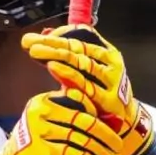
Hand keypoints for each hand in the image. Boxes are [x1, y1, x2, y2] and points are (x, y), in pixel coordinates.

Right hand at [0, 88, 122, 154]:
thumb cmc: (35, 146)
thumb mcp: (49, 124)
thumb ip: (72, 118)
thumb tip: (114, 121)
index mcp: (43, 100)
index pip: (79, 102)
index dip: (100, 116)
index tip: (114, 130)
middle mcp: (39, 112)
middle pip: (84, 122)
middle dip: (106, 136)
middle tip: (119, 148)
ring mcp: (38, 130)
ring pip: (81, 140)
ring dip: (101, 154)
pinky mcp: (40, 151)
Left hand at [21, 24, 153, 154]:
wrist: (125, 118)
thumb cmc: (100, 89)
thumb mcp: (88, 70)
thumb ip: (68, 54)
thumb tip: (41, 37)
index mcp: (105, 52)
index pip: (80, 36)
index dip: (56, 36)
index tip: (33, 39)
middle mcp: (110, 63)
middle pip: (78, 50)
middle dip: (53, 45)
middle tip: (30, 44)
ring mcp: (112, 81)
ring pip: (83, 65)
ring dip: (60, 58)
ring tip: (39, 54)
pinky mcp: (111, 100)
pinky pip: (90, 89)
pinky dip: (74, 80)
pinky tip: (57, 74)